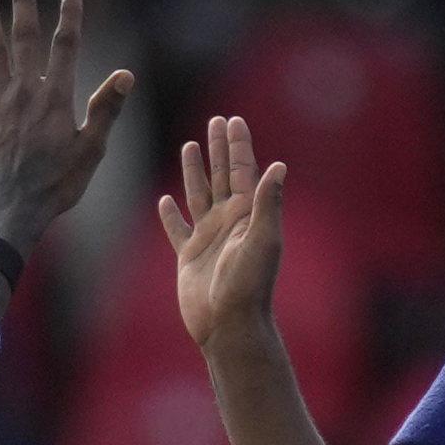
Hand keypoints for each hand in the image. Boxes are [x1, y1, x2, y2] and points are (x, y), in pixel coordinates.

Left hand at [0, 0, 135, 256]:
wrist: (14, 213)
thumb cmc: (57, 186)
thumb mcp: (91, 151)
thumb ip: (105, 109)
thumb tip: (125, 75)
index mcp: (55, 98)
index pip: (65, 46)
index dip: (70, 15)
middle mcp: (23, 93)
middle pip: (23, 38)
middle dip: (23, 2)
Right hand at [160, 114, 289, 352]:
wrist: (229, 325)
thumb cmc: (249, 285)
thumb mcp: (263, 239)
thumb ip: (267, 202)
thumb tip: (279, 166)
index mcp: (247, 215)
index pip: (242, 171)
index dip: (239, 145)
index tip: (234, 120)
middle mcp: (228, 222)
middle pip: (220, 175)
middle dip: (218, 148)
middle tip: (215, 120)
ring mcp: (208, 238)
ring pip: (198, 195)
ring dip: (195, 171)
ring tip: (190, 146)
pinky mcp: (189, 257)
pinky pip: (178, 230)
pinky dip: (171, 215)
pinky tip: (165, 201)